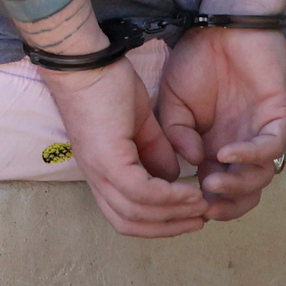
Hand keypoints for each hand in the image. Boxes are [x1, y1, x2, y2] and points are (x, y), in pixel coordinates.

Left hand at [37, 44, 205, 238]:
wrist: (84, 59)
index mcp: (101, 169)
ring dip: (174, 214)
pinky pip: (140, 190)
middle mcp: (95, 174)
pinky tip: (189, 189)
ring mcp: (98, 167)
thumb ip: (153, 151)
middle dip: (169, 226)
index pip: (124, 215)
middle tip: (201, 218)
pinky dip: (168, 196)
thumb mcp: (138, 124)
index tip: (189, 215)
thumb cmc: (106, 84)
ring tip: (201, 204)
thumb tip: (172, 177)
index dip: (158, 222)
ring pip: (136, 212)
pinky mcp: (106, 156)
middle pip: (129, 222)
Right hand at [155, 25, 285, 219]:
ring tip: (212, 181)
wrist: (220, 24)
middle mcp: (241, 145)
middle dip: (227, 205)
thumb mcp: (171, 100)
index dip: (204, 201)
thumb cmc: (197, 59)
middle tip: (204, 206)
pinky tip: (224, 153)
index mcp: (216, 145)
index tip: (181, 203)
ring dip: (237, 185)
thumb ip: (175, 132)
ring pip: (261, 176)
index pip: (218, 187)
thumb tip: (188, 162)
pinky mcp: (278, 118)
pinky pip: (270, 147)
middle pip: (245, 192)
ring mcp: (261, 133)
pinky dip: (249, 155)